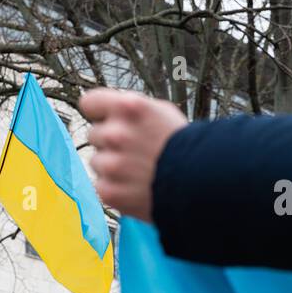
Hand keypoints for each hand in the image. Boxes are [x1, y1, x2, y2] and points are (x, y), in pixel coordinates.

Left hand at [79, 87, 187, 220]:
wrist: (202, 183)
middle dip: (109, 141)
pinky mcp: (109, 190)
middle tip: (135, 149)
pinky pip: (101, 184)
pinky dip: (115, 186)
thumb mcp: (160, 112)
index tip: (104, 119)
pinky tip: (135, 185)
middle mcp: (116, 134)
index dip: (97, 112)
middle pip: (94, 134)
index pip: (89, 102)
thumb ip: (129, 110)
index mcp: (128, 107)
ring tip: (138, 169)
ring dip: (111, 165)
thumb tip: (105, 112)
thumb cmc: (184, 145)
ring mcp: (111, 164)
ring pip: (96, 160)